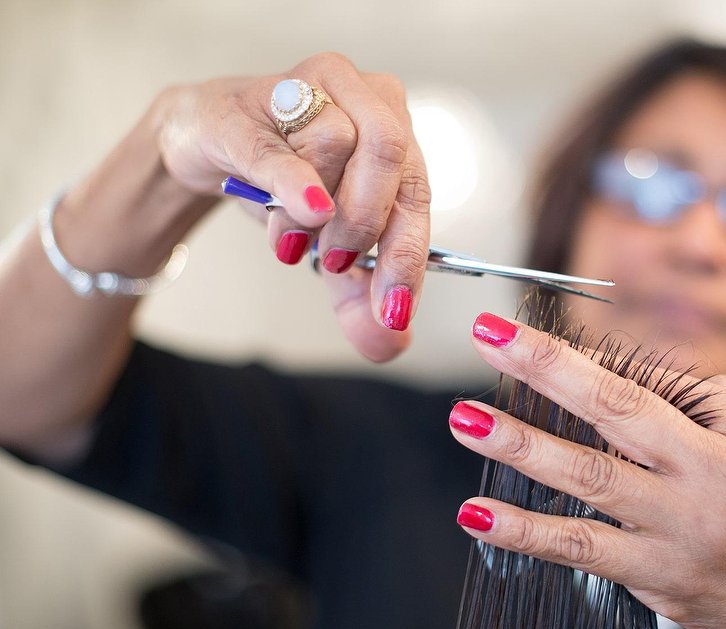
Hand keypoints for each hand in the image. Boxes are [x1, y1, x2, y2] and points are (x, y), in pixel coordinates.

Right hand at [157, 53, 429, 359]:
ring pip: (337, 144)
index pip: (416, 192)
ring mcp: (304, 86)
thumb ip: (360, 293)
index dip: (408, 255)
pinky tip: (307, 212)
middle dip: (366, 225)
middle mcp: (363, 94)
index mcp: (397, 127)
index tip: (394, 311)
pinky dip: (297, 183)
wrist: (206, 142)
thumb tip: (390, 342)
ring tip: (290, 236)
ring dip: (317, 212)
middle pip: (389, 154)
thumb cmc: (284, 182)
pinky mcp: (246, 104)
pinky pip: (279, 146)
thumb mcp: (329, 245)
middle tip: (336, 262)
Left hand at [448, 313, 725, 628]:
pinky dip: (526, 532)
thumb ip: (716, 402)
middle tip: (489, 339)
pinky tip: (480, 516)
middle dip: (548, 369)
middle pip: (617, 409)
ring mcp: (681, 527)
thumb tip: (640, 374)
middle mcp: (711, 473)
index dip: (581, 360)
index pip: (649, 384)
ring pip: (589, 477)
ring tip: (465, 420)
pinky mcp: (658, 574)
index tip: (524, 336)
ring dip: (521, 446)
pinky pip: (581, 548)